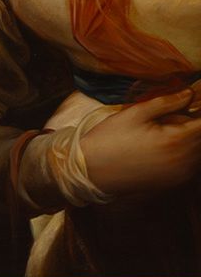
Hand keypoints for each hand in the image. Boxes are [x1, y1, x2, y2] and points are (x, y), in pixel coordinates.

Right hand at [74, 86, 200, 198]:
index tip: (188, 104)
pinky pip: (192, 165)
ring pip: (199, 152)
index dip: (198, 111)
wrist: (88, 172)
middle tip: (170, 119)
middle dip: (193, 125)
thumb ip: (167, 102)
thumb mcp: (135, 114)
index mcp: (175, 139)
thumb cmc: (108, 140)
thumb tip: (189, 94)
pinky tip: (164, 149)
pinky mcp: (173, 182)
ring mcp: (179, 174)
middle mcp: (183, 160)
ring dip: (191, 140)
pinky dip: (186, 154)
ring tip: (165, 134)